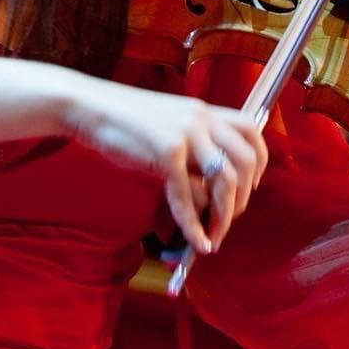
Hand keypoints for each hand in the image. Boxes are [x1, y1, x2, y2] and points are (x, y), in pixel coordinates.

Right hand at [67, 81, 267, 253]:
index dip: (259, 162)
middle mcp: (201, 119)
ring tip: (215, 235)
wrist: (89, 107)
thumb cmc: (124, 121)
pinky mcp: (166, 153)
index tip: (251, 185)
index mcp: (204, 111)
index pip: (252, 130)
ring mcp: (185, 135)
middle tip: (231, 218)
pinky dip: (194, 226)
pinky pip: (188, 197)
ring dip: (224, 215)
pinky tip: (196, 242)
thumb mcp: (168, 124)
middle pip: (246, 160)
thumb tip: (208, 184)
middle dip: (244, 197)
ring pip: (225, 180)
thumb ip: (192, 145)